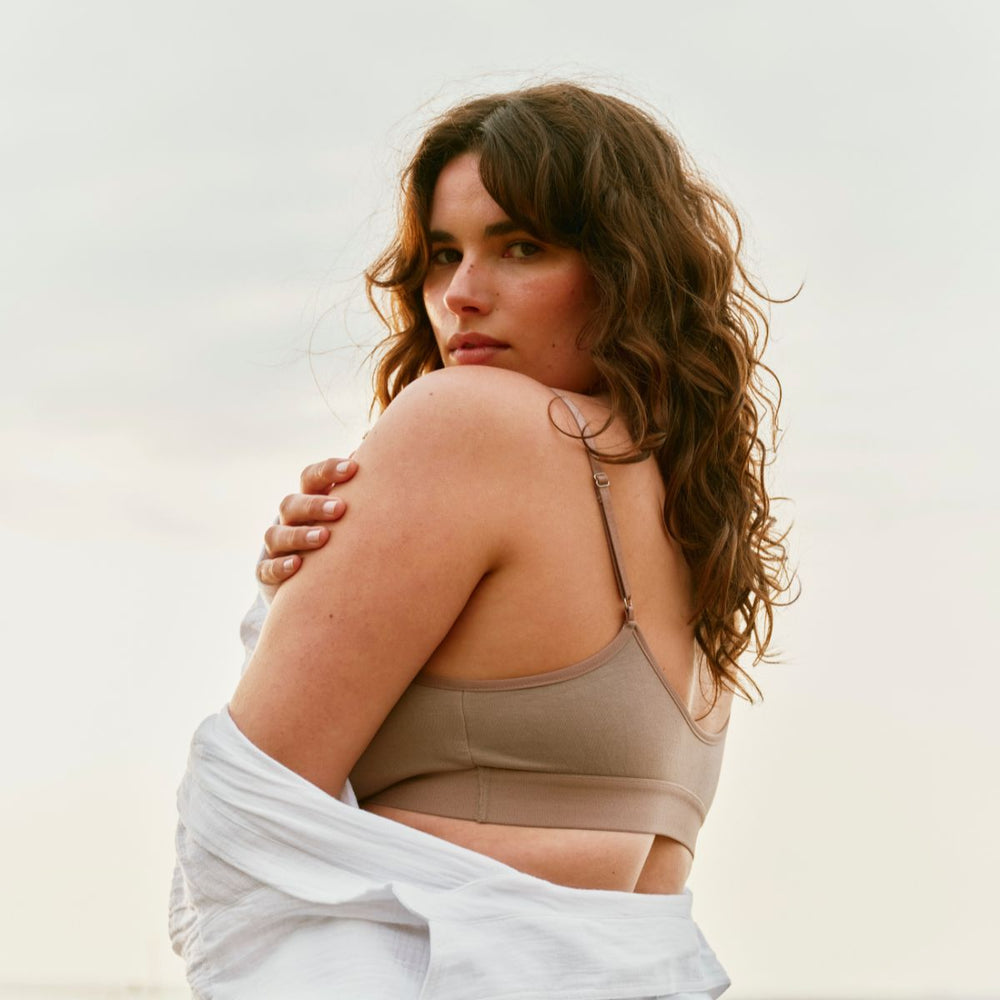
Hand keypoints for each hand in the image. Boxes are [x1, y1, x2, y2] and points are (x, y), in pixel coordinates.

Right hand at [256, 457, 357, 586]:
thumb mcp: (348, 515)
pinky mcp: (268, 574)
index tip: (352, 468)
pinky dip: (280, 566)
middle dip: (314, 505)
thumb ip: (361, 493)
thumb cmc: (340, 537)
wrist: (312, 579)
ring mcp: (277, 548)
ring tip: (323, 537)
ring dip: (299, 534)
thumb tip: (385, 461)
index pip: (310, 478)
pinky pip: (267, 569)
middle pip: (291, 504)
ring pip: (276, 535)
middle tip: (340, 508)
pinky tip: (297, 565)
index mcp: (309, 500)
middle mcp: (290, 521)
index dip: (327, 471)